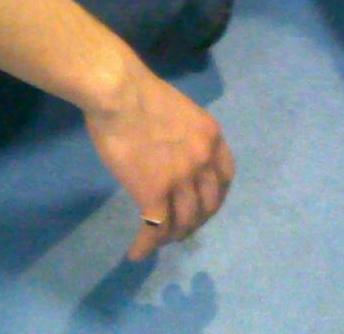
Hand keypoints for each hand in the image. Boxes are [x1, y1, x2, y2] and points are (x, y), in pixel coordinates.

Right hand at [83, 66, 236, 261]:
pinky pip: (155, 228)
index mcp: (211, 136)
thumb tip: (172, 153)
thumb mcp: (179, 110)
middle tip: (180, 228)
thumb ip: (184, 135)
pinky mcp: (154, 191)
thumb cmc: (137, 92)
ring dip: (172, 236)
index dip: (215, 196)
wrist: (117, 92)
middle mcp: (203, 160)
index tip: (202, 204)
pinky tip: (136, 252)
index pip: (225, 177)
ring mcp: (181, 178)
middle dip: (196, 221)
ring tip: (159, 241)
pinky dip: (146, 244)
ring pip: (184, 221)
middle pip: (208, 205)